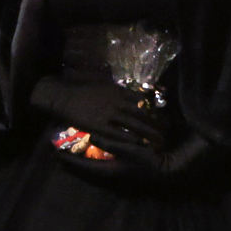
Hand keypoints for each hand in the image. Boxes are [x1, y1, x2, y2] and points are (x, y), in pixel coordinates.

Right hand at [31, 78, 164, 156]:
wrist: (63, 96)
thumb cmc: (82, 90)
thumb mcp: (104, 86)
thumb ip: (118, 91)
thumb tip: (131, 93)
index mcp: (118, 92)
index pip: (142, 99)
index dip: (155, 107)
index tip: (163, 114)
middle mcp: (117, 102)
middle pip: (143, 113)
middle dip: (156, 122)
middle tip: (167, 130)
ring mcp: (109, 114)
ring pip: (134, 124)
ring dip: (148, 133)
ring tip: (159, 140)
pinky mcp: (100, 126)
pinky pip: (119, 134)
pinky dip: (131, 140)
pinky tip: (141, 145)